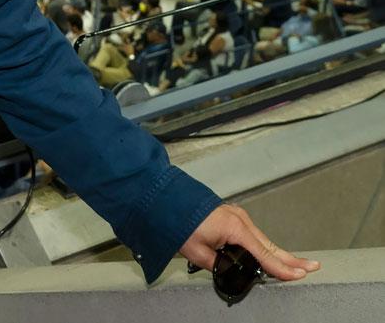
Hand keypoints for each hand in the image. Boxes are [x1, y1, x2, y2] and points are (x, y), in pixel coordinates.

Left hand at [179, 204, 320, 280]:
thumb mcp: (197, 251)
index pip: (263, 254)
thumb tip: (228, 271)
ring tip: (296, 264)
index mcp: (234, 228)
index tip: (298, 275)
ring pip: (263, 238)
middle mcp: (239, 219)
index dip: (281, 268)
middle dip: (290, 259)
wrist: (163, 199)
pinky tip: (271, 252)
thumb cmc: (177, 221)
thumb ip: (217, 264)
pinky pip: (253, 233)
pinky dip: (264, 244)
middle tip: (312, 267)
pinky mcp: (231, 214)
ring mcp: (236, 215)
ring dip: (278, 252)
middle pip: (269, 245)